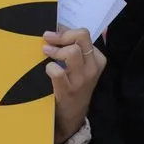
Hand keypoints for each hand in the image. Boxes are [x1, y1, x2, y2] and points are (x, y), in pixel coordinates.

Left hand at [44, 27, 106, 143]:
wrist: (72, 116)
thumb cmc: (74, 86)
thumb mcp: (83, 68)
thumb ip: (77, 49)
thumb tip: (59, 27)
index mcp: (98, 59)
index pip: (84, 34)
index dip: (66, 30)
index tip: (54, 32)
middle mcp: (92, 67)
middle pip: (81, 37)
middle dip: (62, 35)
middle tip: (47, 38)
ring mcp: (82, 79)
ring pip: (72, 52)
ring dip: (55, 50)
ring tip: (46, 52)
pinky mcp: (68, 90)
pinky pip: (58, 72)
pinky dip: (50, 67)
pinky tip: (47, 69)